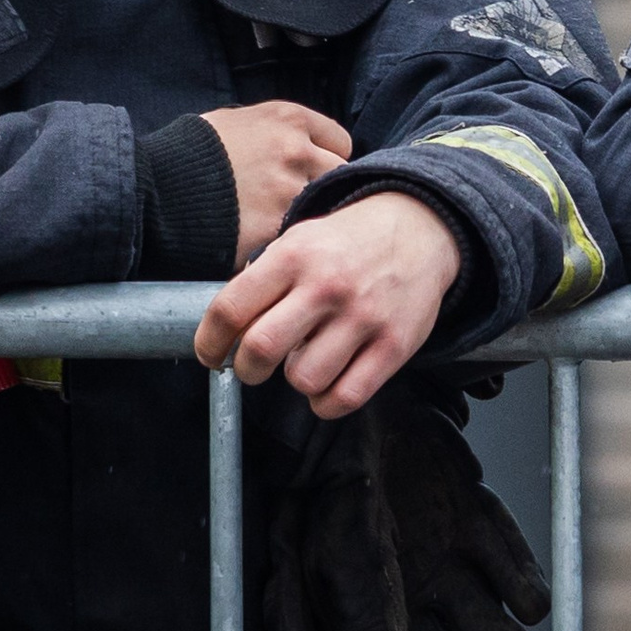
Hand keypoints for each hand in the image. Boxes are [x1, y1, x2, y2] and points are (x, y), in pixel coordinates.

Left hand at [194, 192, 462, 417]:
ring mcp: (363, 316)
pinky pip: (345, 397)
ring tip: (306, 362)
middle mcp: (326, 285)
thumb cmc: (347, 243)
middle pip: (260, 349)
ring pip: (303, 379)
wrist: (422, 227)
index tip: (211, 355)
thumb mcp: (300, 240)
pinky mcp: (394, 345)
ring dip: (295, 380)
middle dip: (246, 370)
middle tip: (253, 367)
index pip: (230, 309)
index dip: (208, 343)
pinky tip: (328, 383)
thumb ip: (264, 280)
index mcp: (293, 256)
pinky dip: (326, 402)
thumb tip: (225, 332)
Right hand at [202, 100, 352, 260]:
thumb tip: (293, 142)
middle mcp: (296, 149)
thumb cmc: (186, 153)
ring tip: (289, 226)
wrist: (153, 188)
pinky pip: (299, 235)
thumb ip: (271, 130)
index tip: (314, 173)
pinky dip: (291, 241)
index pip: (341, 141)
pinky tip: (275, 243)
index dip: (327, 159)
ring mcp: (290, 190)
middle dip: (326, 189)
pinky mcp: (277, 227)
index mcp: (288, 118)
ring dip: (311, 217)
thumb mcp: (232, 122)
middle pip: (341, 175)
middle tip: (305, 203)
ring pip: (324, 208)